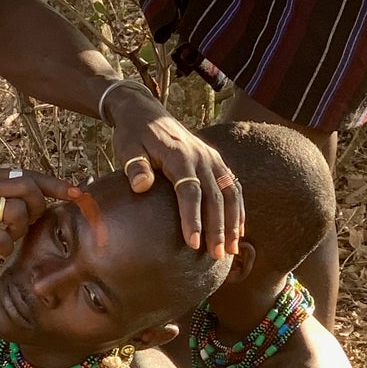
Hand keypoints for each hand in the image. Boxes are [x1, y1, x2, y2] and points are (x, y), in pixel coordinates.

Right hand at [0, 165, 70, 257]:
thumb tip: (13, 193)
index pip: (30, 174)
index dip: (57, 185)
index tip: (78, 193)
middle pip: (31, 190)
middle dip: (38, 210)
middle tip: (27, 224)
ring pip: (19, 213)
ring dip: (20, 230)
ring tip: (7, 238)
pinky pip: (1, 239)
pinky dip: (4, 248)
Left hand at [106, 84, 241, 255]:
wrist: (145, 112)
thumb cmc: (133, 135)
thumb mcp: (127, 148)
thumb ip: (135, 167)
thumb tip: (141, 186)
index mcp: (179, 155)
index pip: (189, 191)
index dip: (192, 218)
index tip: (192, 243)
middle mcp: (201, 156)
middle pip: (214, 195)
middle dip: (217, 228)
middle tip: (217, 255)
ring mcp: (211, 158)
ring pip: (229, 192)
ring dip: (232, 222)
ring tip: (232, 250)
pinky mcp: (214, 161)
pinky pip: (232, 186)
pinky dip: (237, 209)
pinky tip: (239, 230)